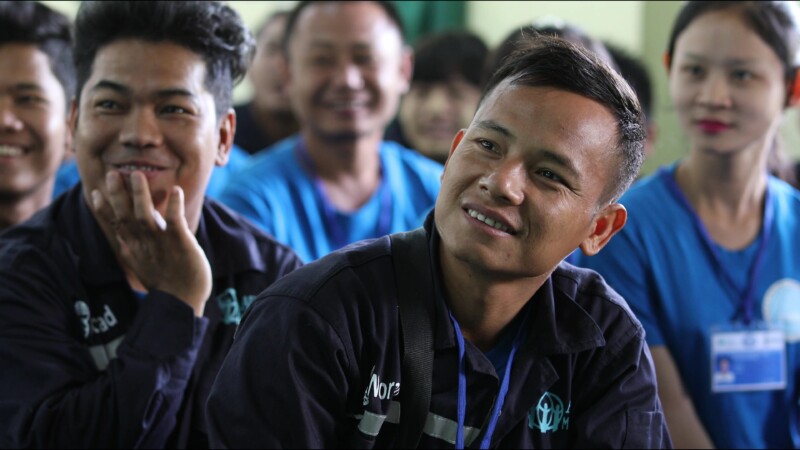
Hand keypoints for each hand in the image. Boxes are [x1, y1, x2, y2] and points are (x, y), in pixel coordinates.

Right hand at [91, 171, 211, 315]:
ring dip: (140, 195)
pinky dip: (174, 206)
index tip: (94, 191)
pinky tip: (177, 190)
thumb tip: (120, 238)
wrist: (182, 302)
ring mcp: (161, 244)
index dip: (104, 208)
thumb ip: (131, 248)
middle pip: (126, 216)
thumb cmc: (164, 282)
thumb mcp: (141, 264)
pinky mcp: (181, 244)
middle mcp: (144, 244)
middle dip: (118, 195)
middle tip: (112, 173)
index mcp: (134, 247)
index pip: (115, 225)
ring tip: (137, 175)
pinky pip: (175, 223)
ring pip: (145, 216)